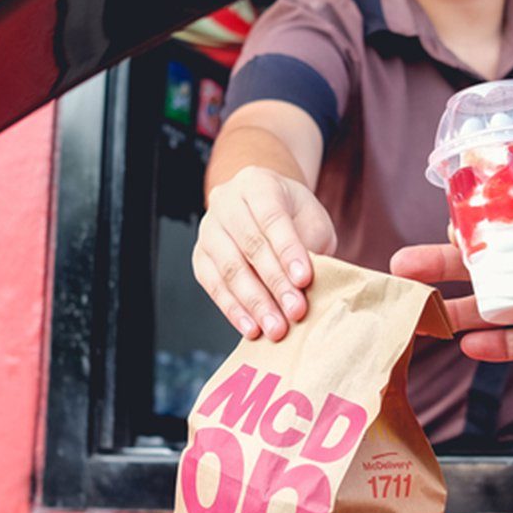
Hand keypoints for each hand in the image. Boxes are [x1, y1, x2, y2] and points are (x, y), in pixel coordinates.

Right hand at [192, 166, 336, 339]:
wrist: (264, 208)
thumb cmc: (294, 216)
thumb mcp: (312, 220)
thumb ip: (311, 244)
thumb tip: (308, 284)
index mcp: (258, 184)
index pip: (272, 218)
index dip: (289, 250)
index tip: (305, 279)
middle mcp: (226, 202)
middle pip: (250, 245)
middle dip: (275, 283)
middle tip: (295, 312)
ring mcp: (209, 229)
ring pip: (229, 268)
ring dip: (254, 303)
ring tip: (276, 328)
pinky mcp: (200, 256)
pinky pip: (213, 284)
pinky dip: (233, 309)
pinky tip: (252, 328)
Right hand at [391, 167, 512, 362]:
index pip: (506, 215)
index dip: (473, 216)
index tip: (444, 216)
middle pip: (488, 260)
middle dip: (445, 263)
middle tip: (403, 266)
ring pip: (496, 303)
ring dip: (458, 307)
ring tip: (420, 311)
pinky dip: (495, 346)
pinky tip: (466, 344)